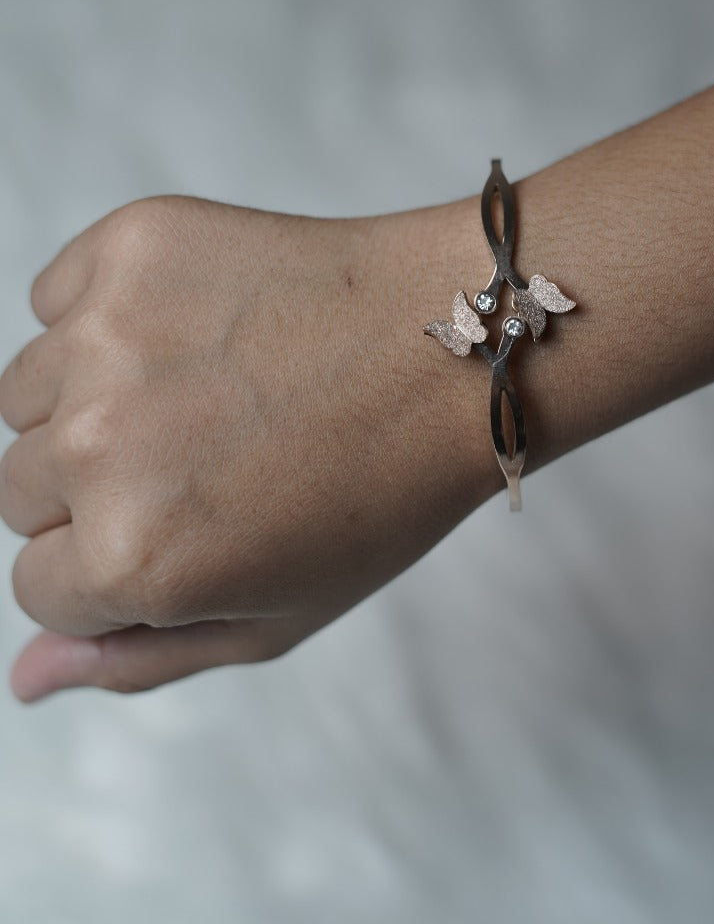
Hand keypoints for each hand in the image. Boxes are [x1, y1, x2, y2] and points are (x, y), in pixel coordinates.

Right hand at [0, 193, 490, 699]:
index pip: (37, 586)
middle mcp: (100, 448)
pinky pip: (55, 298)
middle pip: (18, 492)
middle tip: (209, 462)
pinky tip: (197, 329)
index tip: (195, 531)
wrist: (460, 346)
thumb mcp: (276, 618)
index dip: (118, 568)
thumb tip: (24, 678)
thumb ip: (140, 659)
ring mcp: (108, 337)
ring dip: (90, 403)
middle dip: (95, 492)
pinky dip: (101, 315)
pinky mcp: (129, 245)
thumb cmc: (381, 492)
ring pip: (26, 398)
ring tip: (205, 394)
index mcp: (132, 558)